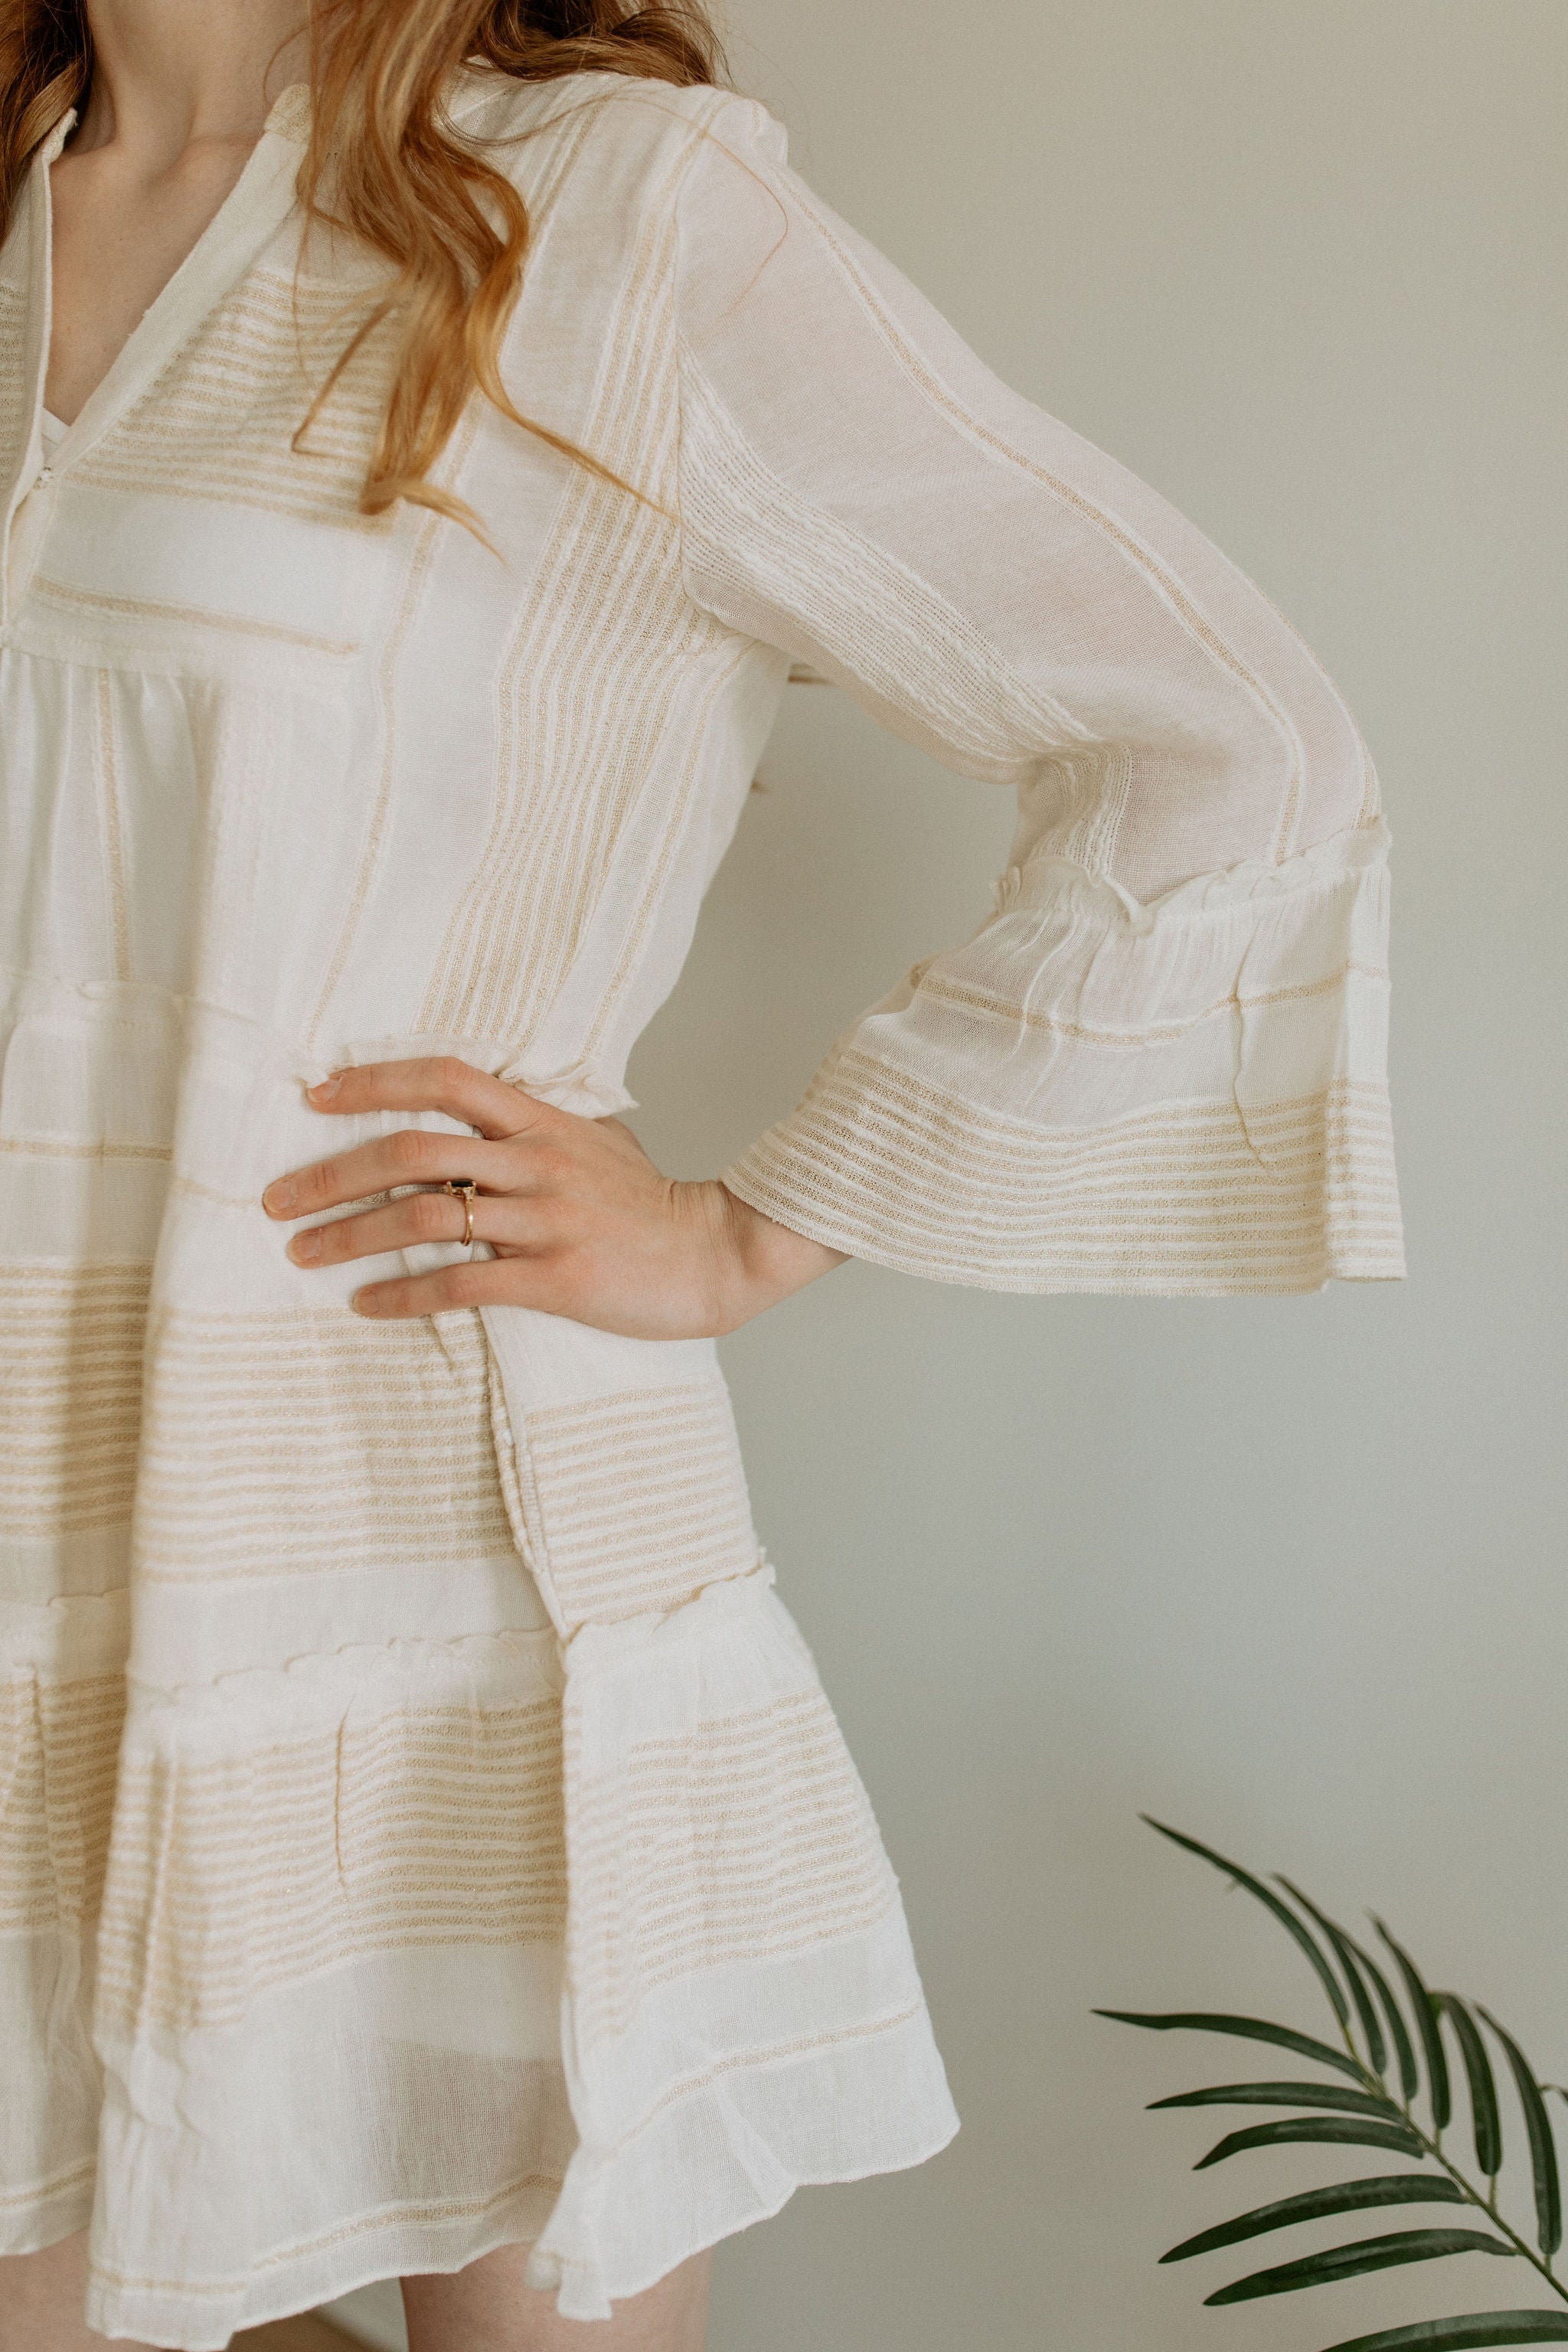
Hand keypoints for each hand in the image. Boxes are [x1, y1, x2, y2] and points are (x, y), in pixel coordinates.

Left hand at [260, 1056, 845, 1335]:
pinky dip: (403, 1295)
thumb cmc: (651, 1204)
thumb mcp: (597, 1140)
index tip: (314, 1097)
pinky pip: (461, 1283)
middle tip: (277, 1200)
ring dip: (350, 1235)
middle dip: (332, 1173)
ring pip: (426, 1214)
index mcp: (542, 1120)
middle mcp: (537, 1161)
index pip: (445, 1078)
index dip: (373, 1080)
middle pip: (413, 1148)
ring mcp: (546, 1219)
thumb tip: (481, 1114)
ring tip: (302, 1254)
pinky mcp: (555, 1277)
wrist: (717, 1254)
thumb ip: (537, 1125)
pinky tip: (366, 1306)